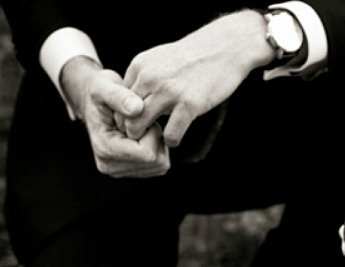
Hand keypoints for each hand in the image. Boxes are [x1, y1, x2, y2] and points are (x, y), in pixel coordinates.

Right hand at [61, 56, 170, 177]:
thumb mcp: (105, 87)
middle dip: (155, 138)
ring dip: (157, 143)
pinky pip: (160, 166)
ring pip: (160, 165)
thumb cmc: (101, 92)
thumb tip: (137, 108)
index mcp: (104, 149)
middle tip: (141, 120)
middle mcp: (110, 166)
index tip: (141, 115)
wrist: (96, 102)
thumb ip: (119, 96)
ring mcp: (120, 171)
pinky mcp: (131, 171)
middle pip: (156, 162)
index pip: (147, 154)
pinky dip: (158, 149)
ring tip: (141, 127)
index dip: (151, 132)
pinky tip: (144, 135)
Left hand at [122, 9, 274, 146]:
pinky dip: (171, 141)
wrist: (227, 47)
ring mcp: (169, 91)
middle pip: (124, 114)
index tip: (138, 122)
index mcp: (140, 66)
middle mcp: (149, 77)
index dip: (124, 115)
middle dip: (132, 130)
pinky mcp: (189, 104)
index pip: (117, 99)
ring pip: (139, 126)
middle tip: (145, 135)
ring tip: (158, 138)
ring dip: (148, 138)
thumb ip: (145, 75)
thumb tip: (132, 98)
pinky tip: (176, 137)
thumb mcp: (161, 57)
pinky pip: (170, 134)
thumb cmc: (196, 55)